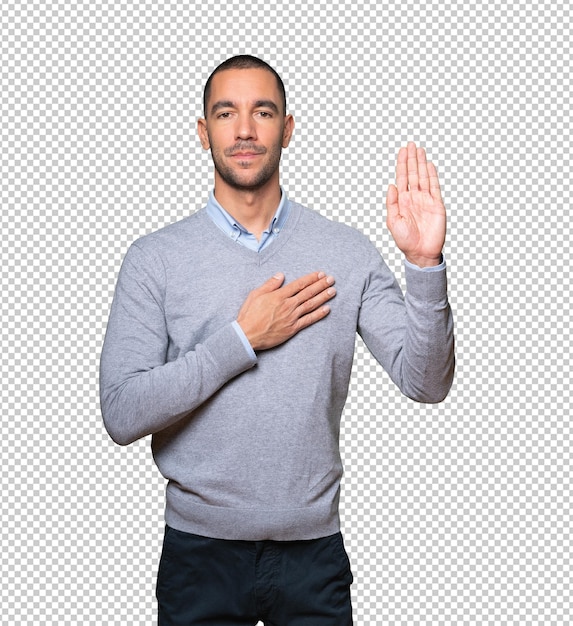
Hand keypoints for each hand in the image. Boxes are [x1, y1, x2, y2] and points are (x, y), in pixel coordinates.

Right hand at [236, 271, 335, 350]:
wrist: (247, 335)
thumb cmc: (249, 315)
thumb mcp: (255, 294)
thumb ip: (270, 284)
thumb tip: (281, 275)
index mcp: (279, 295)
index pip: (299, 284)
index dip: (311, 278)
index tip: (320, 274)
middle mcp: (288, 305)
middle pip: (308, 293)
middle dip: (321, 285)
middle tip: (331, 279)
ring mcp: (292, 317)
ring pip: (311, 305)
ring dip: (323, 297)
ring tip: (332, 291)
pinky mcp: (293, 328)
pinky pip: (308, 320)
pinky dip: (318, 314)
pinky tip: (327, 309)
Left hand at [386, 142, 445, 266]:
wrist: (420, 252)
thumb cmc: (405, 240)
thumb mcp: (392, 221)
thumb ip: (391, 203)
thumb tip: (391, 185)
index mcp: (402, 201)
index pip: (402, 178)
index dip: (401, 164)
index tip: (402, 151)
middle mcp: (414, 198)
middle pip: (412, 173)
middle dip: (411, 159)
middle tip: (410, 144)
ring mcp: (426, 200)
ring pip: (423, 177)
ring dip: (421, 163)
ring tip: (419, 149)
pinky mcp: (436, 204)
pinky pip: (434, 187)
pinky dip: (432, 175)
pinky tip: (429, 165)